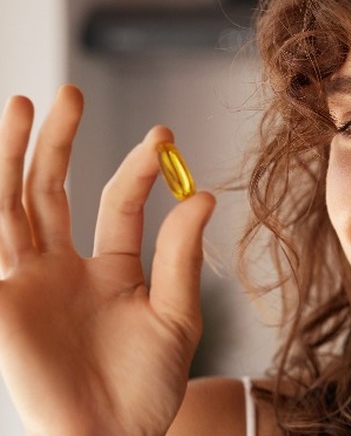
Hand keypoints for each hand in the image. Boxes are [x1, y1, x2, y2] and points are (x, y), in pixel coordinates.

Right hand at [0, 85, 215, 435]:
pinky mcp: (0, 305)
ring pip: (10, 206)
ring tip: (21, 104)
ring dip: (11, 156)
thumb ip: (182, 254)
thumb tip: (203, 193)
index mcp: (108, 268)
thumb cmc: (148, 386)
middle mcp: (62, 268)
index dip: (138, 167)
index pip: (118, 201)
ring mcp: (26, 283)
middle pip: (52, 190)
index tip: (163, 137)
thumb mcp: (176, 313)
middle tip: (71, 92)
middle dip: (58, 141)